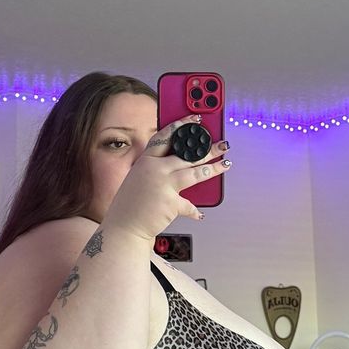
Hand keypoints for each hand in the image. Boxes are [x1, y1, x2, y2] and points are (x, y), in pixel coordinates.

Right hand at [100, 114, 230, 242]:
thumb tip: (184, 164)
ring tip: (226, 164)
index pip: (166, 136)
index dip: (182, 126)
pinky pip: (190, 204)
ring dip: (214, 168)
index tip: (195, 120)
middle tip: (222, 144)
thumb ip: (157, 169)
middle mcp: (154, 169)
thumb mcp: (139, 179)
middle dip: (208, 148)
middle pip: (187, 154)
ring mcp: (163, 184)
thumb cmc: (130, 205)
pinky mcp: (171, 202)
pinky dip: (195, 211)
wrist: (122, 228)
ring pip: (195, 172)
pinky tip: (201, 213)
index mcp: (145, 160)